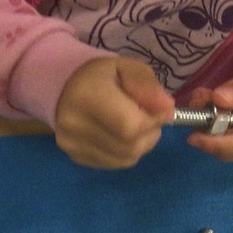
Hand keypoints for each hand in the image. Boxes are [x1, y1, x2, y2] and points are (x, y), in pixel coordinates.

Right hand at [55, 57, 174, 168]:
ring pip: (126, 159)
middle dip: (150, 134)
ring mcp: (73, 145)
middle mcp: (75, 124)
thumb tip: (168, 109)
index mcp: (88, 95)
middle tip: (148, 118)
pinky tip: (121, 136)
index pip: (132, 126)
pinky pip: (115, 164)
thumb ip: (148, 86)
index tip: (160, 110)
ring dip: (140, 145)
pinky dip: (126, 153)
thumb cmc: (102, 76)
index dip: (154, 121)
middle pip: (130, 146)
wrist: (65, 88)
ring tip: (135, 126)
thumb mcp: (128, 69)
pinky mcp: (76, 157)